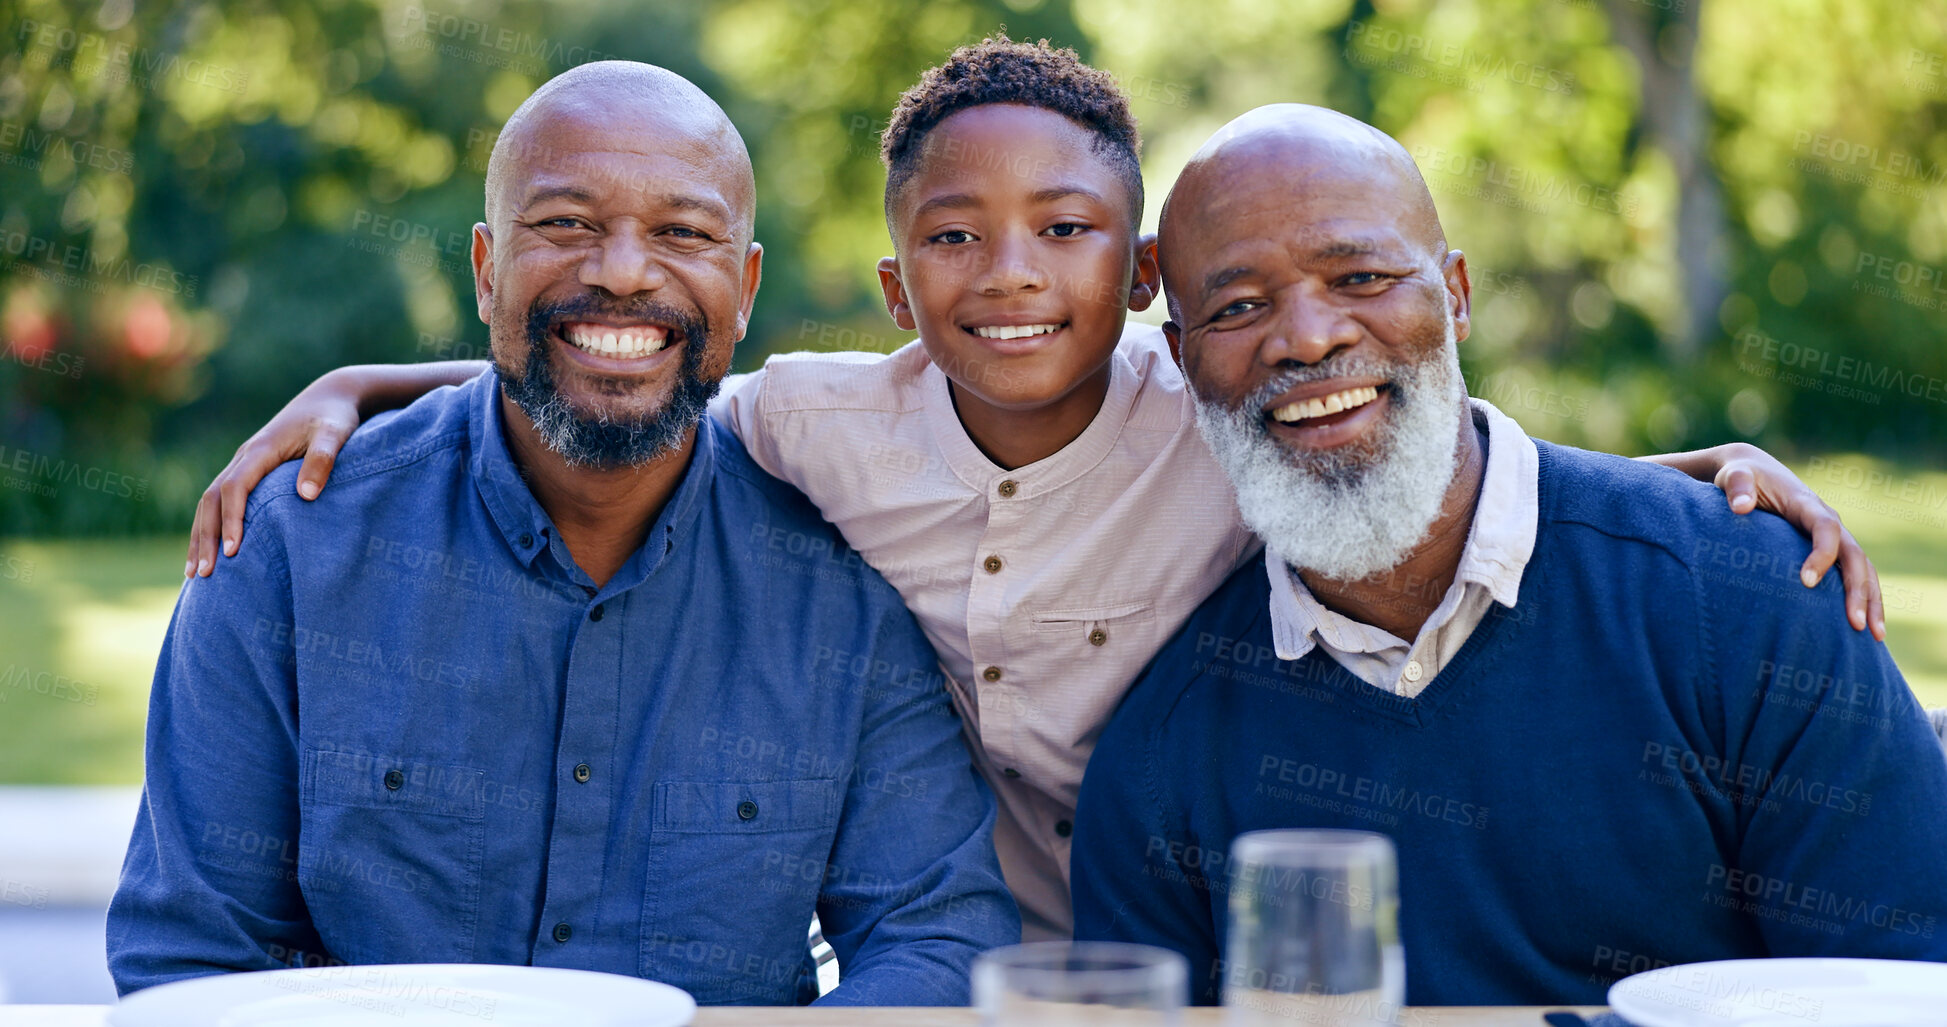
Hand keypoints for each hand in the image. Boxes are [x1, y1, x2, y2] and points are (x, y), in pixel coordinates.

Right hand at [187, 371, 361, 577]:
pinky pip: (221, 501)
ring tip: (195, 574)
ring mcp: (243, 464)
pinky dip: (211, 526)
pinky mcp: (249, 471)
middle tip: (204, 575)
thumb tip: (307, 494)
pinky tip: (210, 551)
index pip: (235, 488)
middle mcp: (244, 457)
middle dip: (206, 537)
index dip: (232, 520)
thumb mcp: (335, 434)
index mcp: (260, 450)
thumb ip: (322, 460)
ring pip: (209, 502)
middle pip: (211, 499)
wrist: (331, 396)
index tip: (233, 552)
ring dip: (200, 536)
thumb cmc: (335, 417)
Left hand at [1707, 443, 1883, 639]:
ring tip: (1873, 636)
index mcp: (1806, 504)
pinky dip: (1864, 598)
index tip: (1806, 582)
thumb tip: (1741, 506)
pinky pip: (1855, 574)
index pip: (1825, 529)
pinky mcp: (1830, 550)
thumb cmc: (1742, 478)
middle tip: (1856, 624)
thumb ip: (1737, 487)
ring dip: (1871, 600)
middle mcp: (1828, 520)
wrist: (1754, 473)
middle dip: (1858, 589)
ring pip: (1863, 568)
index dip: (1821, 555)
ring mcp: (1833, 536)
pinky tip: (1865, 627)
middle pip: (1854, 555)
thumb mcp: (1734, 475)